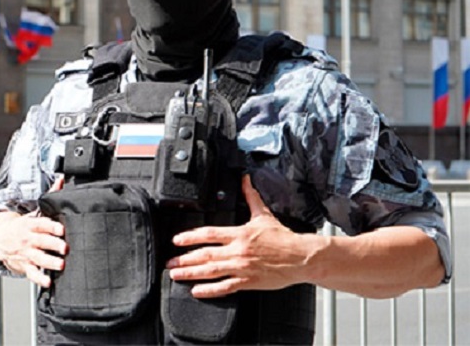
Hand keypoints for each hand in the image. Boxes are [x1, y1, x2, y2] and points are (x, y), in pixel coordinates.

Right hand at [0, 176, 67, 287]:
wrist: (0, 238)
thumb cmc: (23, 225)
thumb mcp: (34, 211)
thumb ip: (49, 196)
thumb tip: (61, 180)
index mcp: (31, 224)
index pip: (41, 224)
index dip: (51, 226)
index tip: (61, 229)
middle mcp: (28, 239)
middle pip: (41, 241)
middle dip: (53, 245)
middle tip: (65, 248)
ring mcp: (26, 253)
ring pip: (38, 258)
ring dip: (49, 262)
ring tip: (60, 265)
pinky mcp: (25, 265)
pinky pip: (32, 273)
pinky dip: (39, 278)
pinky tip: (48, 282)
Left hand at [165, 175, 317, 297]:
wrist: (301, 257)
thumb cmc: (283, 238)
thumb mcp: (263, 215)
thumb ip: (251, 197)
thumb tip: (246, 181)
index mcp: (239, 234)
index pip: (208, 234)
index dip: (190, 237)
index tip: (177, 240)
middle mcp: (237, 251)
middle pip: (204, 255)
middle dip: (184, 259)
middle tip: (169, 262)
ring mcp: (241, 268)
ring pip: (210, 271)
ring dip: (190, 273)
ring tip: (176, 275)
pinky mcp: (248, 282)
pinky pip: (225, 287)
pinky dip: (209, 290)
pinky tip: (197, 291)